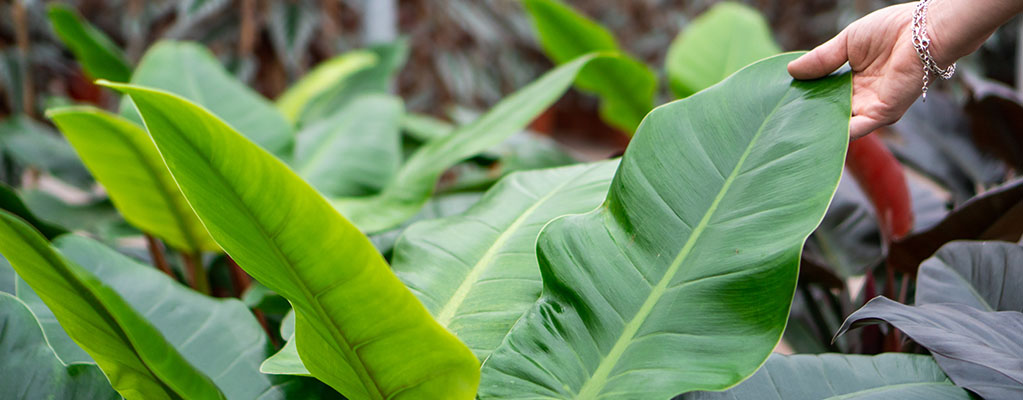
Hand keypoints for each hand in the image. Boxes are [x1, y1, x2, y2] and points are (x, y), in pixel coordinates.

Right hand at [787, 3, 926, 138]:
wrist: (923, 32)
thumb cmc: (891, 30)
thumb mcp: (846, 43)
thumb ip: (821, 60)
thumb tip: (791, 71)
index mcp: (855, 80)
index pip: (825, 95)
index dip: (806, 97)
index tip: (783, 101)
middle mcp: (862, 98)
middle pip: (830, 112)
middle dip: (808, 117)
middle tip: (780, 121)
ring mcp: (871, 108)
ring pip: (839, 125)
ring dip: (818, 129)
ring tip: (789, 132)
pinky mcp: (881, 114)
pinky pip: (855, 131)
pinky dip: (836, 136)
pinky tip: (813, 135)